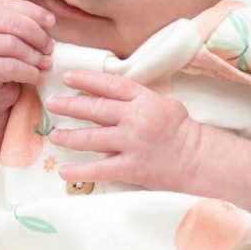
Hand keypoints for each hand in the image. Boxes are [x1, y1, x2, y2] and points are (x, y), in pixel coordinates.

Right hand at [0, 0, 54, 114]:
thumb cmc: (3, 63)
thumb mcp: (14, 39)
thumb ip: (26, 27)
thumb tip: (49, 22)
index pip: (11, 5)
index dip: (35, 12)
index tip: (52, 23)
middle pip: (13, 23)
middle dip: (37, 36)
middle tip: (50, 49)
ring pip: (13, 45)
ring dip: (35, 56)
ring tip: (46, 64)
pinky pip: (10, 67)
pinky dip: (30, 72)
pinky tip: (38, 77)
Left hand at [45, 70, 200, 188]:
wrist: (198, 160)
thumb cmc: (181, 130)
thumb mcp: (164, 104)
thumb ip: (137, 98)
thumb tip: (108, 92)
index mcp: (144, 99)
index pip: (110, 85)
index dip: (86, 79)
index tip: (67, 77)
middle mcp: (136, 118)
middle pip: (96, 109)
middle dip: (70, 105)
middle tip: (51, 103)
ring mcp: (133, 143)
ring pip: (93, 138)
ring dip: (69, 136)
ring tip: (54, 136)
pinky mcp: (132, 167)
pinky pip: (100, 169)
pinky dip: (79, 171)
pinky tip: (63, 172)